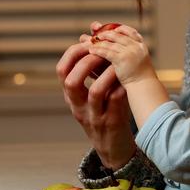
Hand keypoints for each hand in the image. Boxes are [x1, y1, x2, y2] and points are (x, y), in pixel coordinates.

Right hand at [56, 21, 135, 168]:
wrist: (112, 148)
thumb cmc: (104, 113)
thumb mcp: (92, 95)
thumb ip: (92, 72)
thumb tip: (93, 41)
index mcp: (72, 97)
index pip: (61, 71)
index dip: (72, 53)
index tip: (87, 42)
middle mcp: (78, 107)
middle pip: (72, 81)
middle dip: (86, 62)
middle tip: (101, 52)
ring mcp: (94, 116)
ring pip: (95, 92)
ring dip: (107, 74)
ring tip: (117, 65)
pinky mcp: (111, 123)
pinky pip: (116, 102)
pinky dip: (121, 87)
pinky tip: (127, 80)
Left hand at [89, 24, 155, 87]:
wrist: (143, 87)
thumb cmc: (138, 78)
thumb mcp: (136, 61)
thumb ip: (127, 53)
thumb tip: (114, 47)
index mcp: (142, 45)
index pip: (131, 31)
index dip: (120, 29)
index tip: (111, 30)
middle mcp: (136, 46)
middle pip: (118, 35)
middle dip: (106, 34)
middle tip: (96, 35)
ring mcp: (130, 52)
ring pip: (110, 42)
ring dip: (99, 42)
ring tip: (90, 42)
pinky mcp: (122, 59)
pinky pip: (107, 52)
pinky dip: (98, 50)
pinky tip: (91, 51)